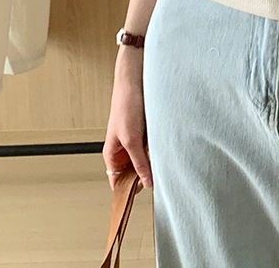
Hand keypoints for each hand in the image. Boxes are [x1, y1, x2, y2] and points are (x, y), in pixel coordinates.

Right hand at [103, 52, 152, 190]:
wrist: (135, 82)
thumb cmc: (126, 107)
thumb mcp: (132, 139)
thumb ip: (139, 162)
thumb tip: (147, 183)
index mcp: (112, 155)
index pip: (118, 183)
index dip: (129, 191)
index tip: (145, 196)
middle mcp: (122, 151)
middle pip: (133, 174)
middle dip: (145, 177)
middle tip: (160, 179)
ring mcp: (134, 142)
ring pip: (145, 161)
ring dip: (154, 163)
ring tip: (164, 163)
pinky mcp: (145, 134)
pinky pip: (152, 149)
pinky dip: (158, 151)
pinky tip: (166, 150)